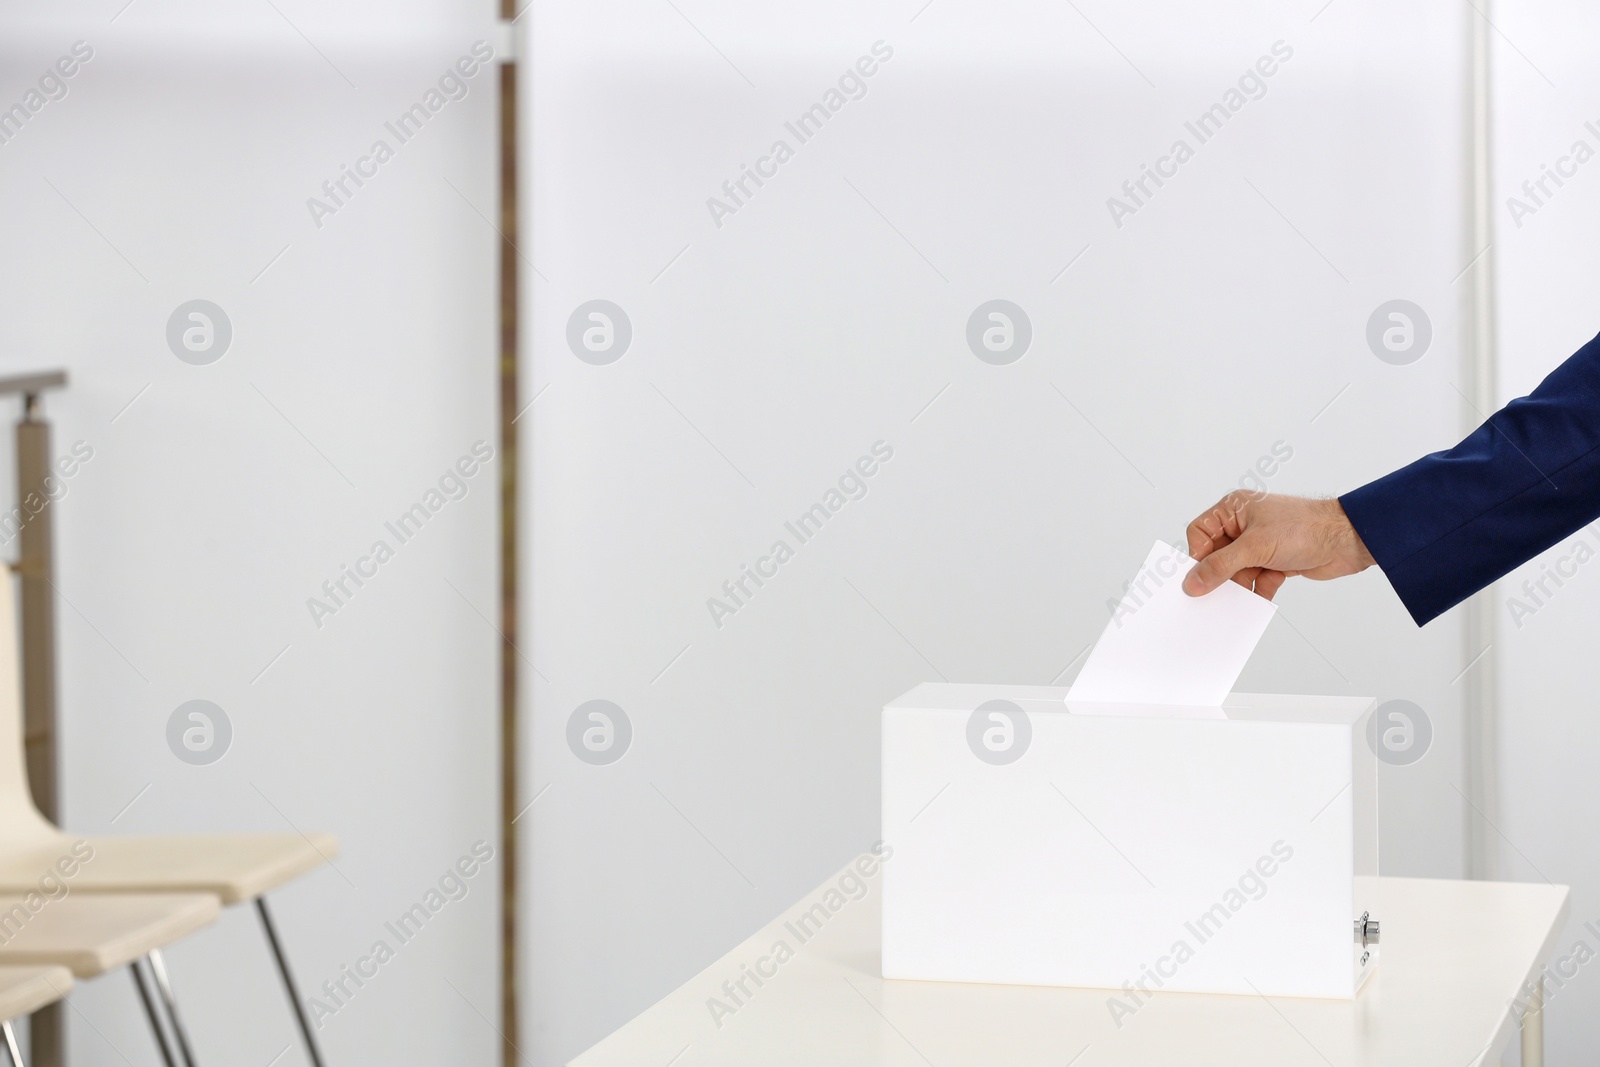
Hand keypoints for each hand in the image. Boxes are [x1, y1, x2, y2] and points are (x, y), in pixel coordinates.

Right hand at [1182, 492, 1374, 599]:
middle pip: (1217, 555)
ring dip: (1239, 586)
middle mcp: (1244, 525)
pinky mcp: (1274, 561)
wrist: (1347, 540)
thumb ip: (1220, 566)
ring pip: (1236, 571)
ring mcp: (1260, 544)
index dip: (1197, 556)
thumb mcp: (1255, 547)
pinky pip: (1255, 580)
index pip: (1200, 533)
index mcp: (1234, 509)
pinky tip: (1260, 597)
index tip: (1198, 578)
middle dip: (1219, 575)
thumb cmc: (1305, 528)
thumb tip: (1193, 582)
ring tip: (1239, 598)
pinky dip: (1257, 590)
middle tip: (1213, 595)